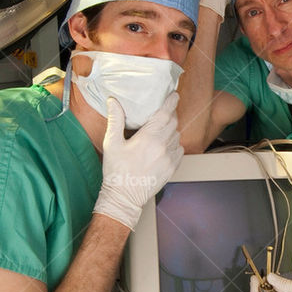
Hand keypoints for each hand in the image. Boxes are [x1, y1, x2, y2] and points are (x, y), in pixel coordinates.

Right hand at [93, 93, 182, 229]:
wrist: (125, 197)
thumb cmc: (116, 171)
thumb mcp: (112, 143)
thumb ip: (115, 120)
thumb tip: (113, 101)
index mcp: (149, 138)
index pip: (165, 113)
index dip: (171, 102)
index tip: (174, 95)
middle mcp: (163, 146)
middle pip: (173, 123)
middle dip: (169, 115)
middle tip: (163, 112)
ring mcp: (170, 158)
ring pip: (177, 136)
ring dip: (171, 130)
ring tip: (160, 131)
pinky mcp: (173, 168)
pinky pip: (180, 149)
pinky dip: (174, 144)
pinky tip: (164, 145)